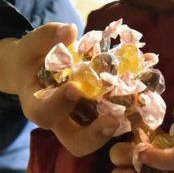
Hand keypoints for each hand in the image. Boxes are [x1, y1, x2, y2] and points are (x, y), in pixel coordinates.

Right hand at [0, 23, 122, 156]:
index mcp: (37, 105)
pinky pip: (112, 122)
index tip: (75, 88)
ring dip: (115, 130)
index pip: (44, 114)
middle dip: (94, 136)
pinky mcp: (95, 116)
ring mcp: (79, 122)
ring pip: (97, 140)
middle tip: (112, 121)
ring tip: (131, 114)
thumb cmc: (30, 58)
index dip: (59, 104)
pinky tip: (143, 98)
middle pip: (75, 143)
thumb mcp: (30, 46)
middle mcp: (59, 121)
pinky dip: (128, 115)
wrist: (31, 70)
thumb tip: (70, 30)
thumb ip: (45, 37)